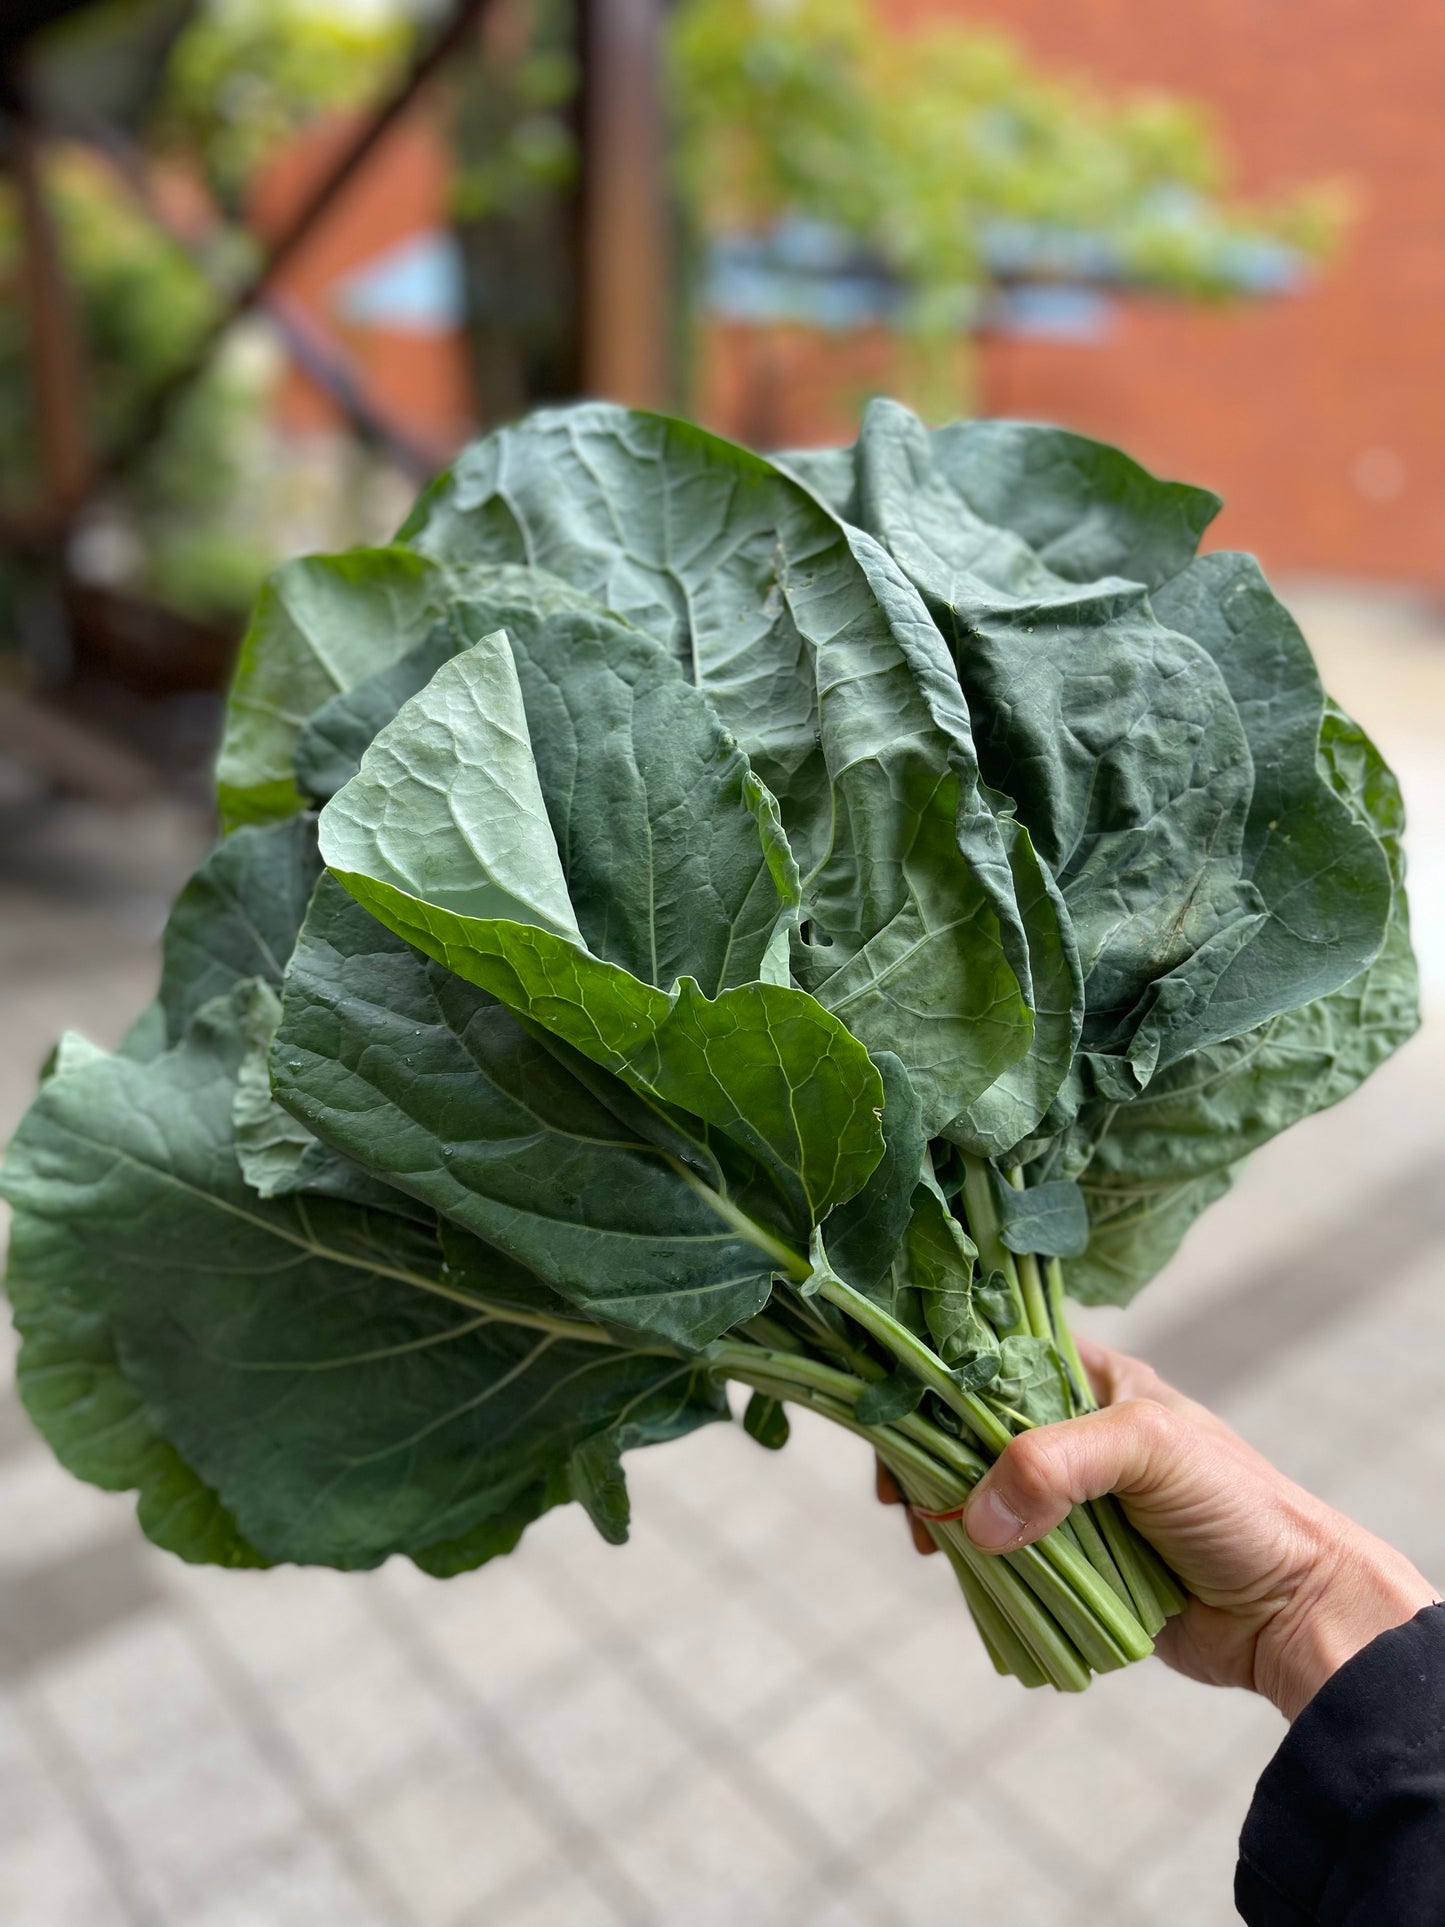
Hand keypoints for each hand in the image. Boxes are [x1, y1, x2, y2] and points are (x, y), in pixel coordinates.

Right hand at [879, 1338, 1438, 1718]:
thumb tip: (975, 1519)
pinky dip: (970, 1561)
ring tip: (926, 1540)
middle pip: (970, 1428)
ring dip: (943, 1513)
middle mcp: (1072, 1432)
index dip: (939, 1375)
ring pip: (977, 1494)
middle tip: (902, 1495)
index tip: (896, 1410)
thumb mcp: (1149, 1452)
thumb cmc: (1236, 1507)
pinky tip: (954, 1568)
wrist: (1292, 1614)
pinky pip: (999, 1554)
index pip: (995, 1356)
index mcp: (1092, 1380)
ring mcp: (1067, 1499)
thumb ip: (1057, 1466)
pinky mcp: (1068, 1561)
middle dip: (928, 1456)